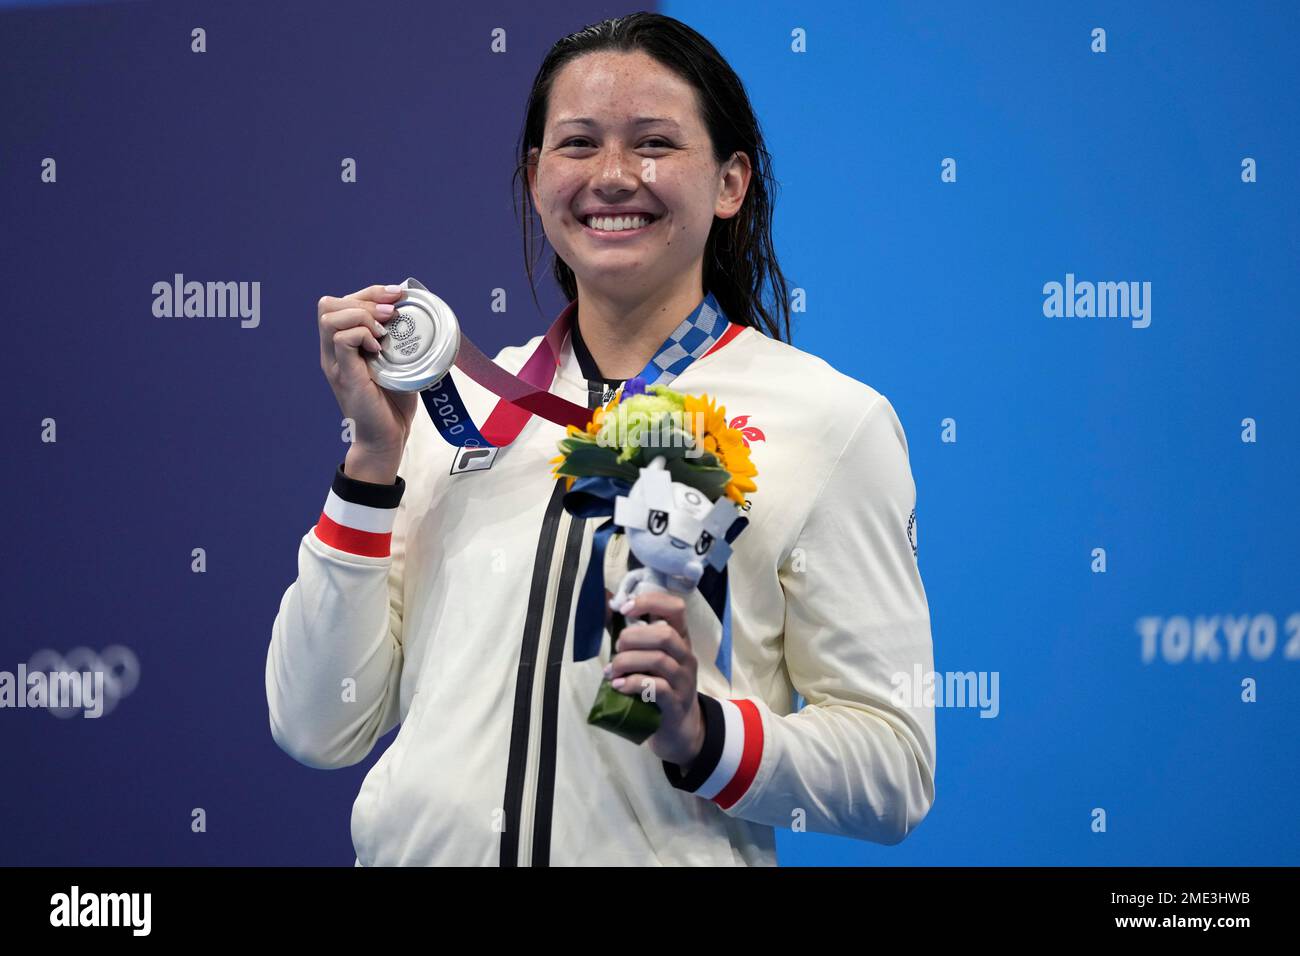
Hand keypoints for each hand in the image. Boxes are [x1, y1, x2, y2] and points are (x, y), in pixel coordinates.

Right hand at [317, 283, 419, 461]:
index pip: (343, 302)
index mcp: (344, 345)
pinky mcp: (344, 374)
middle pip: (329, 303)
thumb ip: (400, 342)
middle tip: (392, 313)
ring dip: (362, 315)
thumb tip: (419, 317)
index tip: (398, 295)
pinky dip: (362, 334)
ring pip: (330, 316)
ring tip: (384, 331)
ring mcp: (336, 362)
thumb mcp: (399, 364)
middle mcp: (333, 351)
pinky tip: (379, 348)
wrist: (386, 438)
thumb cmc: (393, 405)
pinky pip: (341, 338)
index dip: (370, 291)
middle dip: (366, 298)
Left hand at [606, 590, 704, 767]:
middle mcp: (685, 656)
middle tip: (616, 649)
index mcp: (680, 638)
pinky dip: (632, 683)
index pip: (676, 607)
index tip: (625, 608)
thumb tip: (604, 604)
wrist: (678, 727)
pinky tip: (618, 685)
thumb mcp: (650, 657)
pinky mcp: (675, 703)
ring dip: (627, 661)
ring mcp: (683, 680)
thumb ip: (631, 634)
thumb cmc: (658, 685)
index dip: (650, 602)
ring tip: (611, 670)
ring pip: (659, 659)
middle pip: (664, 634)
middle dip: (632, 637)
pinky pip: (656, 687)